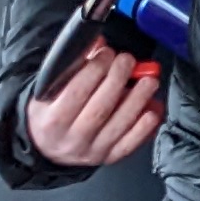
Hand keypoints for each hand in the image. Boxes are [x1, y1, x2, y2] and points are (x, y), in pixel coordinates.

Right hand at [24, 40, 165, 168]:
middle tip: (128, 61)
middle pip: (100, 108)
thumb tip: (97, 42)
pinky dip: (143, 127)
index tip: (107, 53)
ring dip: (137, 100)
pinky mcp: (108, 157)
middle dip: (118, 80)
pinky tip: (152, 110)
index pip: (75, 92)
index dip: (94, 70)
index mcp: (51, 119)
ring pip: (118, 125)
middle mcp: (71, 138)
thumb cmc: (50, 113)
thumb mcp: (50, 90)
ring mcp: (91, 151)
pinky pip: (129, 144)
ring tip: (149, 80)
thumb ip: (72, 66)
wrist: (47, 148)